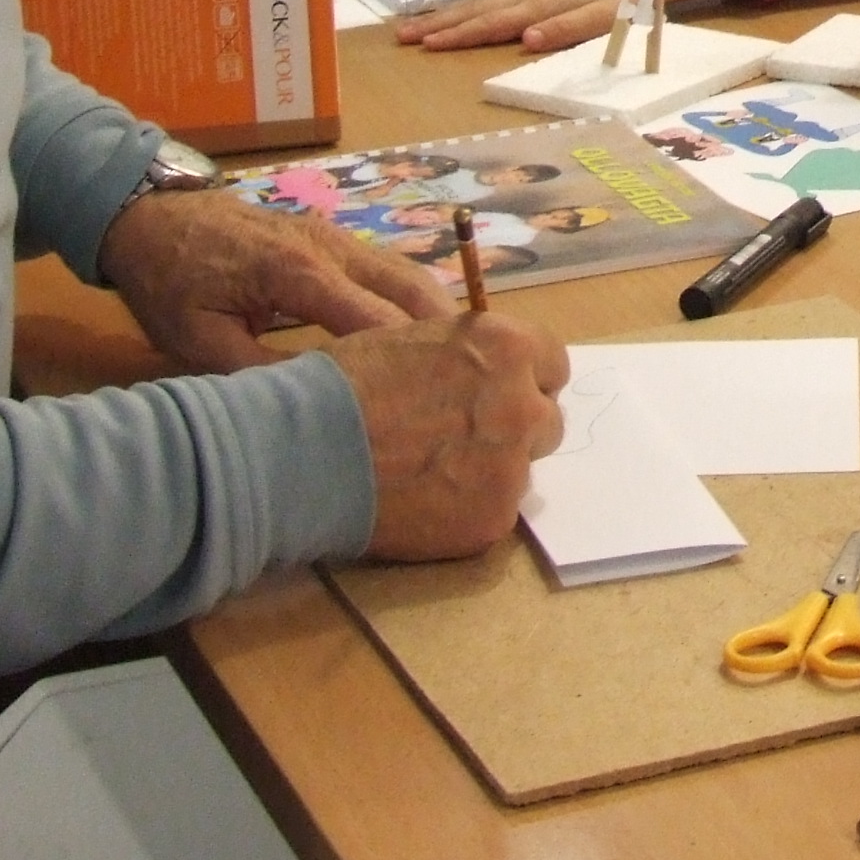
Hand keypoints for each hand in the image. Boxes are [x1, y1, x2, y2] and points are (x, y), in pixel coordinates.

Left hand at [100, 187, 450, 369]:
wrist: (150, 218)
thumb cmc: (170, 282)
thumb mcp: (199, 341)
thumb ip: (259, 375)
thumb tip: (313, 413)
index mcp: (298, 273)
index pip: (375, 320)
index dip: (412, 362)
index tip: (440, 402)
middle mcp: (331, 247)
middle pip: (410, 289)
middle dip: (445, 337)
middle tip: (475, 385)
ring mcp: (337, 236)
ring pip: (408, 273)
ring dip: (438, 316)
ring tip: (463, 367)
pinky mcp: (334, 237)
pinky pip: (390, 269)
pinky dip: (417, 301)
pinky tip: (428, 337)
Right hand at [330, 312, 571, 560]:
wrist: (306, 450)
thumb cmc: (344, 382)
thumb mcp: (415, 339)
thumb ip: (464, 358)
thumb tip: (478, 374)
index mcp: (505, 348)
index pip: (554, 364)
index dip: (524, 379)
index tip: (501, 394)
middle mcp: (521, 405)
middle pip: (546, 420)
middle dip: (514, 428)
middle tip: (465, 440)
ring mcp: (511, 468)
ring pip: (521, 470)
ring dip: (491, 472)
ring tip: (434, 476)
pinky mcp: (492, 520)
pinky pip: (495, 514)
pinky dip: (467, 511)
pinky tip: (423, 506)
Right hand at [397, 0, 616, 54]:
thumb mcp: (611, 14)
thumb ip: (571, 27)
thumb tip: (527, 41)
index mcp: (544, 3)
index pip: (494, 23)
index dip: (460, 36)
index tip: (427, 46)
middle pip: (477, 11)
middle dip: (438, 25)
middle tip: (400, 37)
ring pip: (480, 3)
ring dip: (446, 16)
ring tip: (412, 27)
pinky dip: (467, 7)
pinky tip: (456, 13)